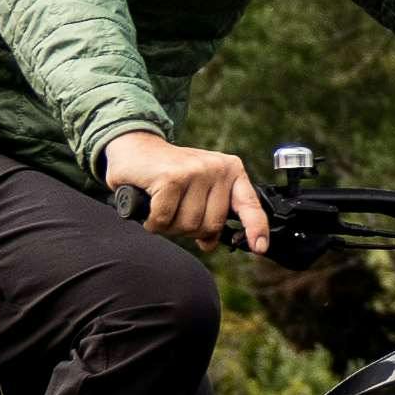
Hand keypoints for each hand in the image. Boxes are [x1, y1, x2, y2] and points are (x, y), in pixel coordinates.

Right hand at [100, 129, 266, 251]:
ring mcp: (196, 171)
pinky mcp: (172, 177)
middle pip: (211, 226)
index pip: (250, 205)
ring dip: (168, 226)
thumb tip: (210, 243)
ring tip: (162, 205)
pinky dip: (153, 221)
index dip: (255, 229)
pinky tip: (149, 205)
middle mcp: (218, 169)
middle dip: (188, 229)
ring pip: (188, 225)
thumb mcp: (198, 190)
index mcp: (231, 171)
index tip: (259, 247)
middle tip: (174, 211)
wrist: (136, 146)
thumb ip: (210, 214)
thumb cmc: (168, 173)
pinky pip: (164, 219)